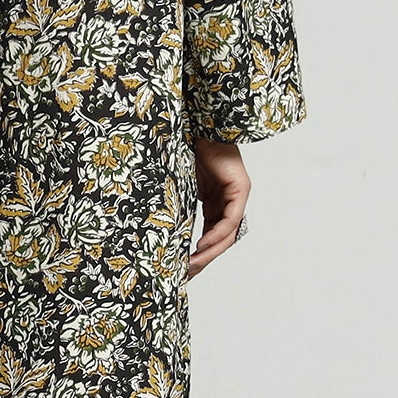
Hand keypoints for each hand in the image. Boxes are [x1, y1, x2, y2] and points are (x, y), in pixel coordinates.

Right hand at [186, 137, 250, 279]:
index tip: (181, 268)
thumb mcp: (179, 186)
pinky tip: (201, 245)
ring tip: (192, 265)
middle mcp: (228, 200)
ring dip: (210, 252)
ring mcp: (236, 195)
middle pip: (221, 239)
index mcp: (214, 201)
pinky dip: (216, 235)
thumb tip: (157, 229)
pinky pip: (230, 220)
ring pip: (228, 234)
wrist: (196, 123)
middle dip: (204, 259)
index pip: (211, 234)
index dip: (198, 253)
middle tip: (186, 274)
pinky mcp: (241, 188)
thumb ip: (177, 205)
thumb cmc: (185, 149)